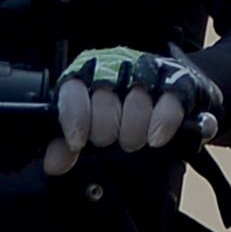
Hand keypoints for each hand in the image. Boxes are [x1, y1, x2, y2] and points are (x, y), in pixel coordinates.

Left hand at [53, 46, 219, 158]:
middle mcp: (115, 67)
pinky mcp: (177, 82)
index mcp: (87, 75)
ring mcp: (147, 72)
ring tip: (132, 143)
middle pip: (105, 96)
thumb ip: (66, 147)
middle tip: (109, 142)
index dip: (75, 116)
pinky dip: (163, 123)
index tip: (77, 142)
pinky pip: (170, 101)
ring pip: (137, 98)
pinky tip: (156, 139)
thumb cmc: (119, 116)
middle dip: (105, 128)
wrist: (165, 104)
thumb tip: (53, 164)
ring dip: (133, 129)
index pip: (73, 88)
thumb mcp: (89, 130)